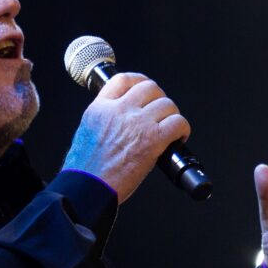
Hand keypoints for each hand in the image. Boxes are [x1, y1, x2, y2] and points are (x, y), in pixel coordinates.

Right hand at [62, 73, 190, 202]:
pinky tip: (178, 138)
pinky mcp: (152, 140)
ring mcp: (137, 124)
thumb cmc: (86, 170)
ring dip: (172, 115)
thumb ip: (104, 119)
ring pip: (167, 104)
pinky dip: (182, 129)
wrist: (88, 188)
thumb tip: (119, 119)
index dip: (139, 81)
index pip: (123, 80)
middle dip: (159, 98)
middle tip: (160, 113)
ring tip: (170, 128)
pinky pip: (177, 123)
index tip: (145, 91)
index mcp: (100, 108)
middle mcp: (119, 111)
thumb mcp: (86, 132)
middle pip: (149, 88)